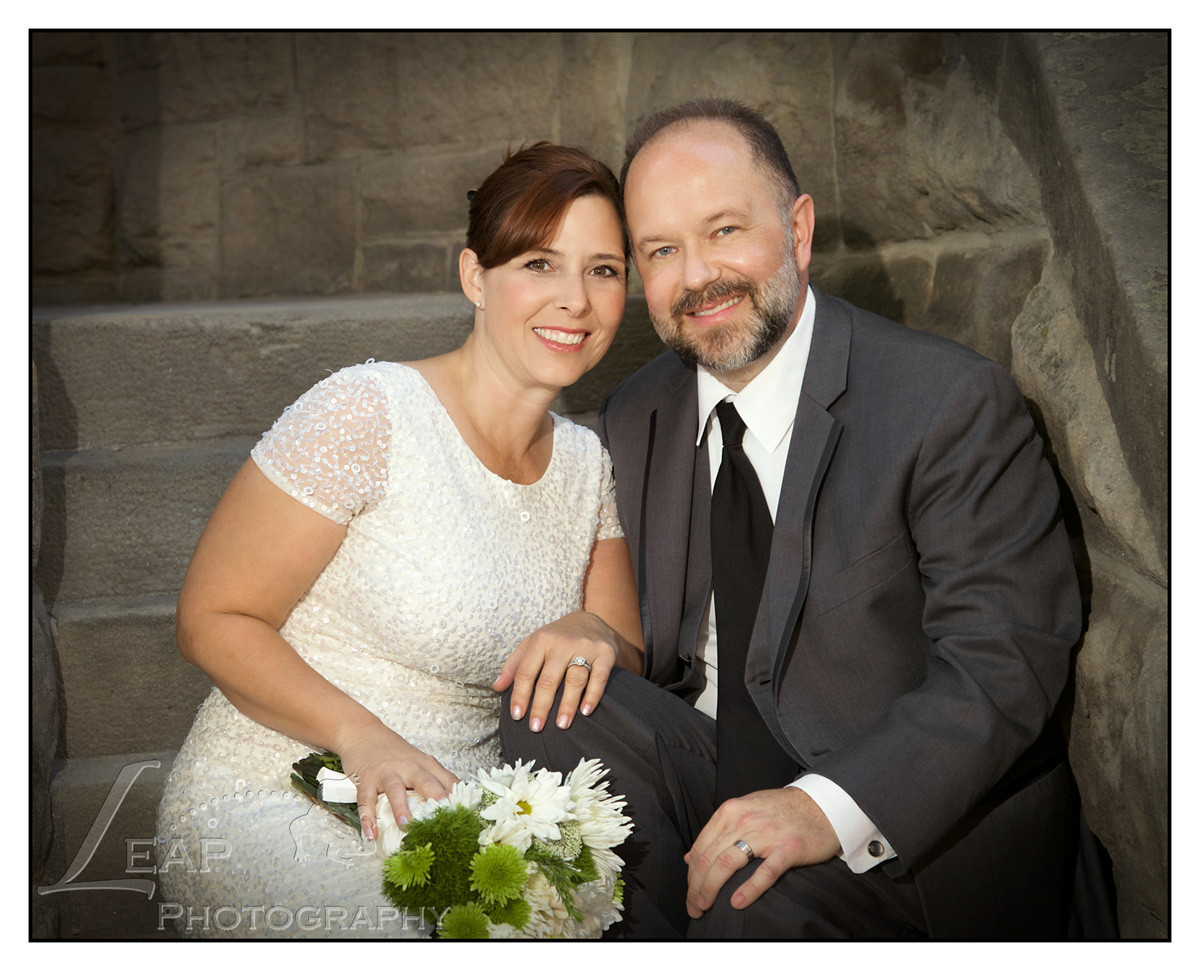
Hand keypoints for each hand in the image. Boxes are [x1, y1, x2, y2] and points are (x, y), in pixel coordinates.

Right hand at [335, 721, 459, 838]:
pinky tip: (370, 833)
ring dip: (400, 808)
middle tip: (444, 816)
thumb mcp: (417, 760)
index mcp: (425, 764)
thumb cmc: (393, 751)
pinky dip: (367, 818)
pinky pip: (366, 800)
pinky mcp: (366, 779)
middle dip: (436, 798)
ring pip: (395, 790)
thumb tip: (451, 803)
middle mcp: (408, 767)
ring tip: (405, 825)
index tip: (465, 810)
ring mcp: (386, 772)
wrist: (363, 733)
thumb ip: (431, 778)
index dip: (457, 794)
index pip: (446, 779)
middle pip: (425, 782)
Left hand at [493, 611, 620, 731]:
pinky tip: (585, 711)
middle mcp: (563, 642)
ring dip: (567, 704)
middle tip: (536, 728)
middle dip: (541, 705)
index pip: (527, 671)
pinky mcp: (606, 653)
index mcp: (541, 640)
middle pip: (549, 679)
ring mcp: (586, 647)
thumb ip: (514, 665)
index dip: (520, 695)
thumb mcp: (532, 644)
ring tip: (562, 725)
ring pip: (575, 679)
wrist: (592, 620)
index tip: (517, 716)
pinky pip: (599, 677)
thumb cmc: (556, 638)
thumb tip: (496, 687)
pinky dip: (592, 695)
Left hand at [684, 787, 839, 918]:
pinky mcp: (787, 848)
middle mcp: (743, 820)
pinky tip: (736, 902)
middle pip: (709, 858)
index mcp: (730, 811)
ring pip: (727, 864)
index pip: (701, 846)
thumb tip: (691, 857)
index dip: (691, 873)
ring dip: (711, 888)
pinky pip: (764, 872)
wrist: (821, 804)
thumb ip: (718, 831)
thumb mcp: (744, 810)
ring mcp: (766, 834)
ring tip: (705, 906)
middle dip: (696, 886)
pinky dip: (748, 889)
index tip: (690, 891)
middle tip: (693, 906)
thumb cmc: (781, 810)